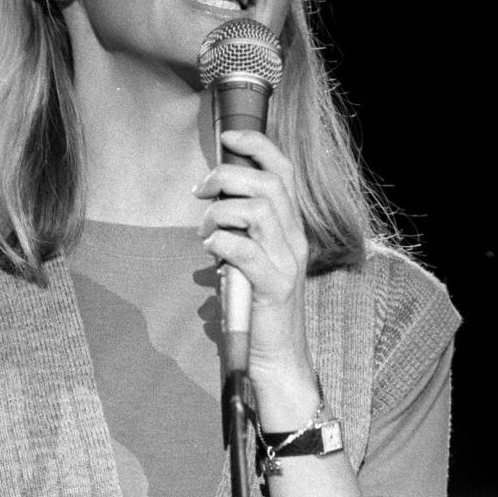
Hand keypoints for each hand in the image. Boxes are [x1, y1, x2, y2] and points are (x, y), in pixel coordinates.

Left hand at [195, 129, 318, 420]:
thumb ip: (242, 231)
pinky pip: (246, 250)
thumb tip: (212, 203)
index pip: (284, 170)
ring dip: (220, 213)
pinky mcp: (273, 287)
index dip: (258, 144)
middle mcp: (295, 240)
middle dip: (227, 176)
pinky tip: (210, 252)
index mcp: (292, 228)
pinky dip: (221, 243)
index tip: (228, 137)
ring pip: (258, 210)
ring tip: (205, 232)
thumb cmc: (256, 309)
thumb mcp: (251, 261)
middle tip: (201, 192)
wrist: (276, 359)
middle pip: (268, 183)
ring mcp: (287, 263)